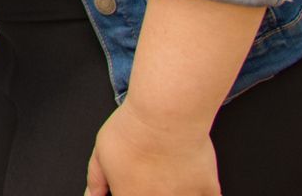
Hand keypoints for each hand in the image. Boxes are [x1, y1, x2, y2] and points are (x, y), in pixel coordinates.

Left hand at [84, 101, 220, 195]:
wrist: (166, 114)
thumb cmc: (134, 131)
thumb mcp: (100, 153)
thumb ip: (96, 181)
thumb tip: (93, 195)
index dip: (127, 191)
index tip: (129, 185)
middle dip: (150, 190)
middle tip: (149, 176)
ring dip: (174, 192)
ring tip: (168, 176)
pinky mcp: (208, 190)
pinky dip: (200, 191)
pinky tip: (191, 181)